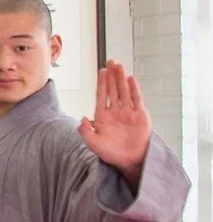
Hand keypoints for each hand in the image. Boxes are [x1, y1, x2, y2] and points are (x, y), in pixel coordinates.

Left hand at [78, 61, 151, 175]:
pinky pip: (136, 99)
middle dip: (111, 75)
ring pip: (124, 91)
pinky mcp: (140, 115)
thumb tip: (82, 118)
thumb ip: (86, 131)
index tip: (101, 71)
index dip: (101, 83)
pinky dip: (134, 88)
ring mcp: (128, 112)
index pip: (101, 96)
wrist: (130, 160)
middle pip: (113, 89)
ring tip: (119, 65)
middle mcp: (115, 112)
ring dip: (121, 78)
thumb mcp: (93, 144)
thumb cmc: (111, 154)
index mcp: (103, 117)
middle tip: (110, 61)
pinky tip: (130, 78)